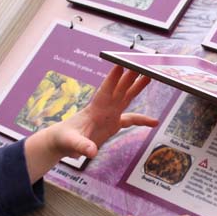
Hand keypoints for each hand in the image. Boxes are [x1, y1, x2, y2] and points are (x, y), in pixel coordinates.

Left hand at [24, 65, 157, 180]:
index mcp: (94, 109)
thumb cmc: (64, 139)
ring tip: (151, 77)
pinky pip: (131, 119)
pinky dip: (142, 120)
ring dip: (137, 87)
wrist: (61, 142)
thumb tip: (92, 151)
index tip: (122, 64)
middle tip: (142, 64)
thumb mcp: (71, 144)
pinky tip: (154, 122)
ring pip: (127, 98)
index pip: (106, 90)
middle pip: (120, 89)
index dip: (114, 78)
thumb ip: (82, 146)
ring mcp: (109, 115)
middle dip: (131, 76)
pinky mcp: (113, 124)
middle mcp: (104, 109)